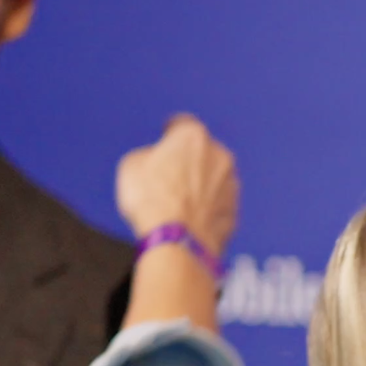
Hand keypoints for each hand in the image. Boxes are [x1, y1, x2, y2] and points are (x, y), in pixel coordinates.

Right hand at [118, 116, 238, 333]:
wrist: (176, 241)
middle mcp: (219, 156)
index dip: (171, 131)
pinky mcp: (234, 212)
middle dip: (188, 162)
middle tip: (168, 178)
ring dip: (201, 186)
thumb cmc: (153, 201)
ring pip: (214, 179)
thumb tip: (153, 162)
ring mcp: (230, 185)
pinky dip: (207, 209)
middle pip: (202, 152)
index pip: (182, 124)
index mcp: (192, 136)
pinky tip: (189, 220)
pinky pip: (218, 205)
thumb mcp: (131, 165)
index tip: (166, 136)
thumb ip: (147, 155)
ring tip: (178, 204)